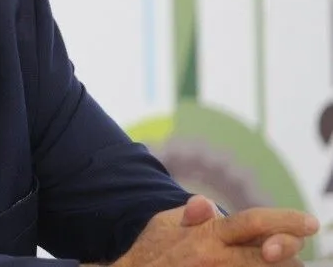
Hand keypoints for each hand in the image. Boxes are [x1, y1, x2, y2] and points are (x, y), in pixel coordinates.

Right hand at [113, 195, 318, 266]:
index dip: (286, 221)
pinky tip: (258, 265)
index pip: (254, 223)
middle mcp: (216, 258)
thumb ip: (191, 214)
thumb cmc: (154, 249)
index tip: (309, 223)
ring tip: (277, 260)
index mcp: (207, 235)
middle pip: (272, 256)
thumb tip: (203, 203)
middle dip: (289, 251)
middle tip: (291, 247)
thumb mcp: (166, 224)